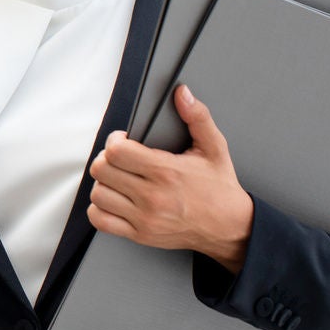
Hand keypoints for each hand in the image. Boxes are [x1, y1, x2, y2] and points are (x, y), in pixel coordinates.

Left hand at [86, 85, 253, 272]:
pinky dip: (100, 208)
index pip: (117, 152)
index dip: (115, 141)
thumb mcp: (214, 148)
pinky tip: (115, 199)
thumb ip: (198, 117)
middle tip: (119, 158)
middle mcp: (152, 197)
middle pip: (102, 170)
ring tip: (118, 178)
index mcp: (166, 172)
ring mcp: (144, 219)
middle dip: (106, 158)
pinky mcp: (140, 235)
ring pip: (99, 194)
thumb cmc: (220, 188)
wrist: (230, 228)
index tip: (123, 141)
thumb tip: (182, 94)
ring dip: (104, 183)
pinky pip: (101, 220)